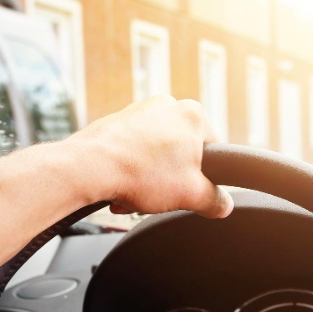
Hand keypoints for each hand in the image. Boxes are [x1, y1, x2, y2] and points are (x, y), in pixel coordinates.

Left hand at [64, 95, 232, 218]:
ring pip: (156, 154)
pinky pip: (132, 150)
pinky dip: (130, 170)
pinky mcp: (115, 121)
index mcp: (193, 115)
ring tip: (138, 196)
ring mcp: (138, 110)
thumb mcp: (193, 195)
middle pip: (182, 153)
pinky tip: (122, 188)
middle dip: (173, 178)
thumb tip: (224, 206)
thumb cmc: (141, 173)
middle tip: (164, 196)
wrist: (88, 168)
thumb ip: (216, 201)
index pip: (214, 150)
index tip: (194, 191)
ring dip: (150, 178)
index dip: (206, 176)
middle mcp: (167, 106)